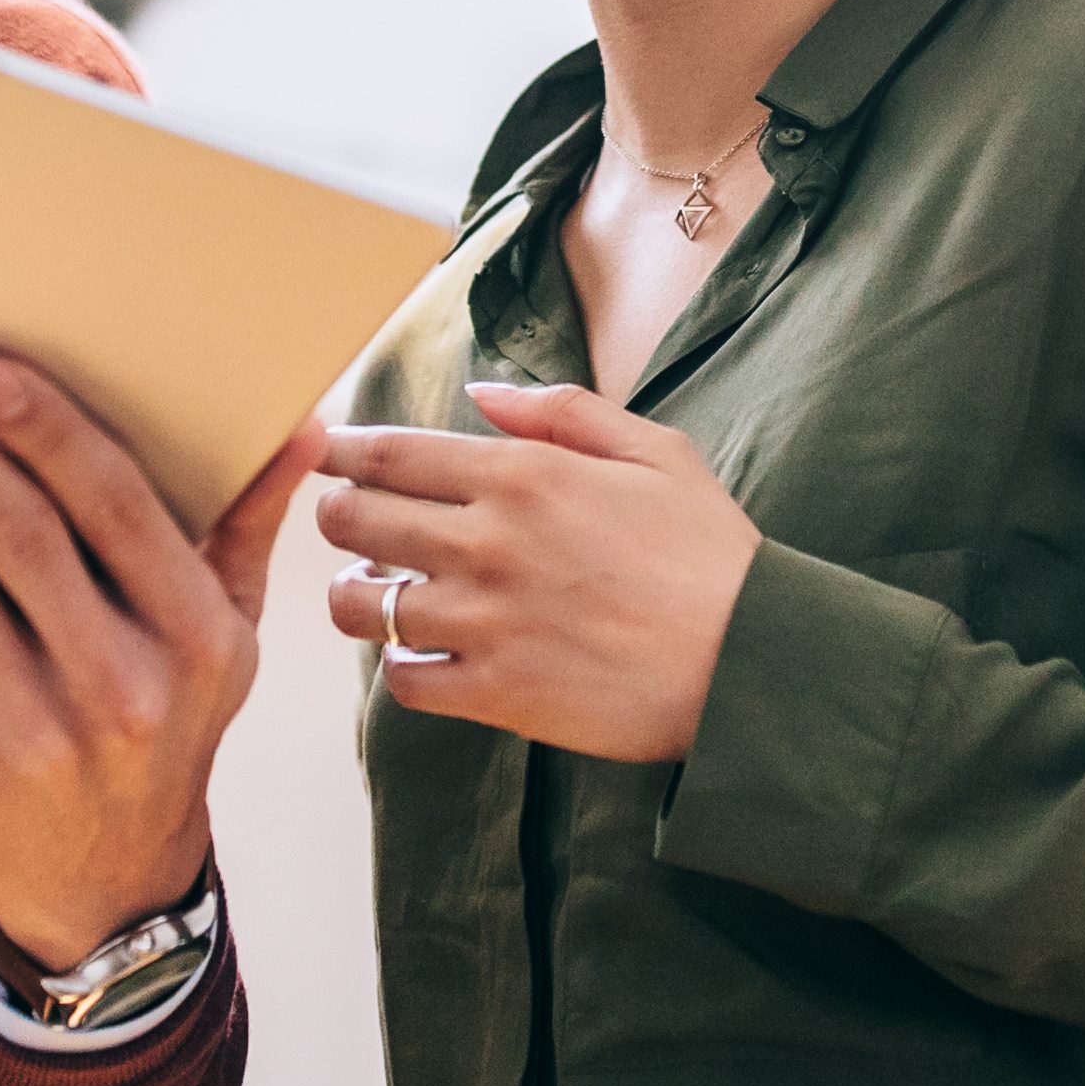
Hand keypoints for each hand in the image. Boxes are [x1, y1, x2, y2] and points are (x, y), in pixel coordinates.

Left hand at [0, 355, 322, 970]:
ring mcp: (32, 730)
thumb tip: (303, 427)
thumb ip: (246, 527)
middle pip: (21, 540)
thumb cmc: (165, 722)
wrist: (105, 884)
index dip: (49, 437)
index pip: (119, 512)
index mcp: (197, 639)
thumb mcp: (228, 637)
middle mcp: (122, 687)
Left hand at [317, 378, 757, 760]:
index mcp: (521, 475)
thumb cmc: (711, 555)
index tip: (328, 457)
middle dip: (336, 516)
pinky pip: (404, 681)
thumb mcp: (656, 454)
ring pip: (361, 605)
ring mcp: (485, 621)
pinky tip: (424, 658)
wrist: (756, 665)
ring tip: (374, 595)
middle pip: (351, 520)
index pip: (387, 453)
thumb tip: (482, 392)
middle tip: (347, 523)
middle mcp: (487, 543)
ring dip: (356, 597)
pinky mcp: (496, 693)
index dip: (342, 453)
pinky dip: (402, 670)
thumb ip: (562, 412)